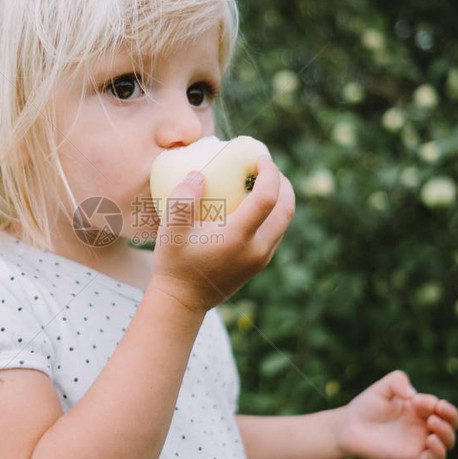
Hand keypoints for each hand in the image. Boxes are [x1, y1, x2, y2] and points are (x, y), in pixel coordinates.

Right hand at [149, 156, 295, 313]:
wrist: (183, 301)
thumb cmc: (175, 264)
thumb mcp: (170, 230)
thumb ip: (182, 199)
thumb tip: (199, 175)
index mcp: (238, 237)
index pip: (267, 197)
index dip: (269, 173)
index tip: (259, 158)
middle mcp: (257, 248)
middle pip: (286, 208)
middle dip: (283, 182)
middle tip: (267, 166)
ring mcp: (261, 258)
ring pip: (285, 221)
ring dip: (281, 197)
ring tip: (262, 181)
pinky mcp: (260, 263)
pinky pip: (277, 232)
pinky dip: (274, 212)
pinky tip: (254, 204)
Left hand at [335, 370, 457, 458]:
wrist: (350, 427)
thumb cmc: (366, 406)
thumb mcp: (382, 387)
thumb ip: (397, 381)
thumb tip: (414, 395)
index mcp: (419, 408)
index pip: (438, 405)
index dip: (432, 402)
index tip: (414, 400)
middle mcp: (423, 425)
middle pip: (451, 422)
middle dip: (451, 415)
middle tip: (438, 409)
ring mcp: (419, 441)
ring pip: (448, 441)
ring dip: (447, 432)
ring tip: (432, 423)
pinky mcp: (413, 456)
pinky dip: (440, 451)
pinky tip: (430, 440)